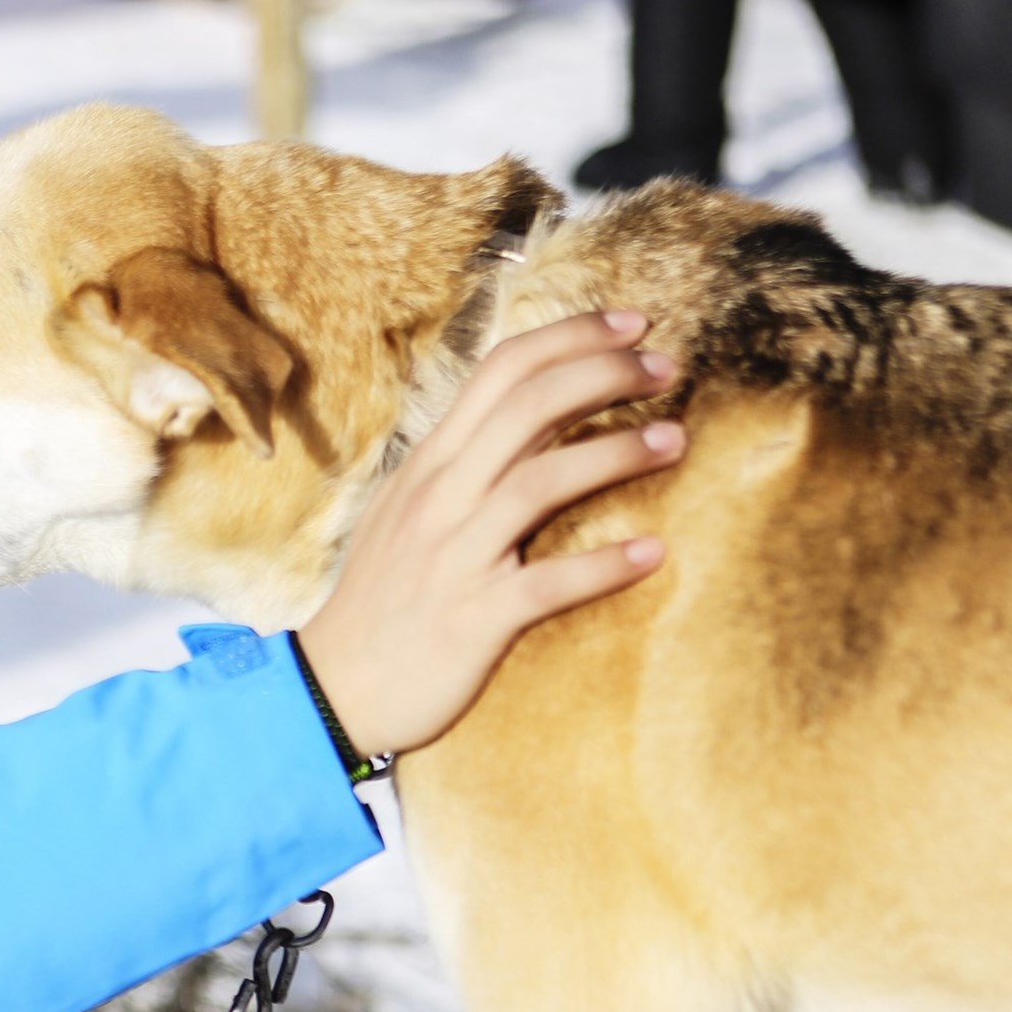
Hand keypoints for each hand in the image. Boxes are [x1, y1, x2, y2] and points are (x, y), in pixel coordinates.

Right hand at [296, 310, 681, 759]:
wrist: (335, 685)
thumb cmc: (384, 598)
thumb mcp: (411, 511)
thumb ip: (468, 464)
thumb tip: (538, 419)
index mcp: (431, 463)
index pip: (501, 371)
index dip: (571, 337)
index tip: (633, 326)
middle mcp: (441, 496)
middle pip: (528, 406)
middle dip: (605, 374)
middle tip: (665, 368)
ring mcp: (456, 554)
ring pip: (541, 480)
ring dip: (617, 453)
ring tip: (676, 441)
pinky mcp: (475, 616)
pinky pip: (549, 582)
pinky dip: (605, 565)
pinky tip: (653, 552)